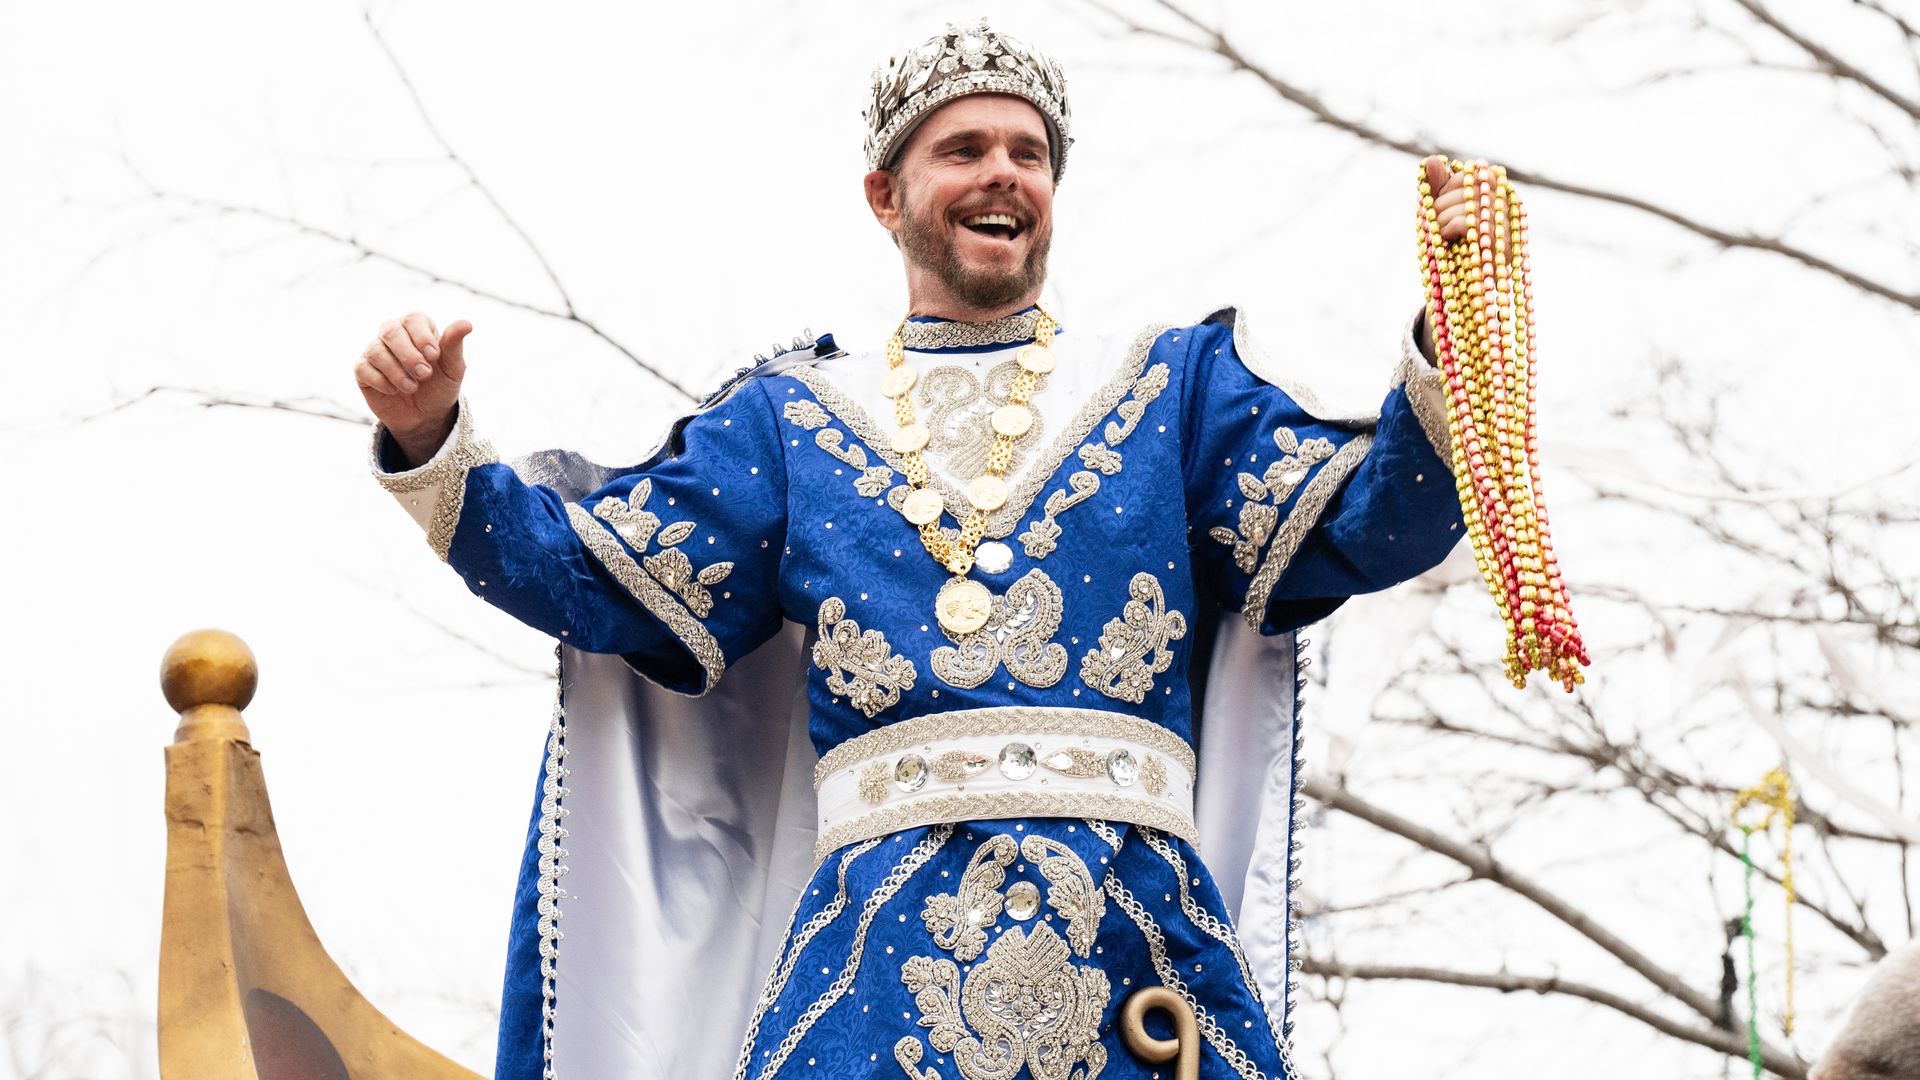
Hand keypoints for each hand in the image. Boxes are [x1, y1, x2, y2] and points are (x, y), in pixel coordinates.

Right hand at [355, 312, 470, 464]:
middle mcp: (393, 334)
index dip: (422, 336)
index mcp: (417, 328)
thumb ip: (454, 345)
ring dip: (397, 372)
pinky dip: (381, 381)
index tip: (434, 356)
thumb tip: (467, 323)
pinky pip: (363, 368)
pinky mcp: (363, 370)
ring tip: (412, 387)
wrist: (426, 417)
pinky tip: (394, 391)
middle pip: (390, 330)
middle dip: (408, 355)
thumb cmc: (440, 386)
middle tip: (424, 374)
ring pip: (375, 350)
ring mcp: (375, 351)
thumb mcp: (452, 369)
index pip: (413, 318)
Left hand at [1423, 154, 1508, 250]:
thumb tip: (1430, 160)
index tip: (1439, 204)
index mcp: (1498, 192)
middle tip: (1435, 223)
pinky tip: (1449, 239)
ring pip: (1467, 204)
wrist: (1463, 288)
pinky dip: (1450, 228)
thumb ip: (1437, 186)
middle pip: (1470, 186)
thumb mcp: (1442, 212)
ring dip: (1443, 219)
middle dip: (1442, 204)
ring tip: (1442, 234)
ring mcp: (1508, 224)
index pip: (1471, 174)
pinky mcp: (1501, 245)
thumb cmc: (1454, 245)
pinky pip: (1467, 222)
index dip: (1448, 187)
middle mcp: (1508, 204)